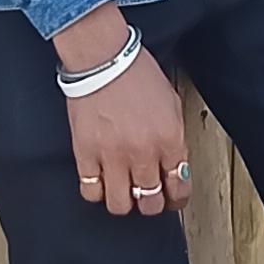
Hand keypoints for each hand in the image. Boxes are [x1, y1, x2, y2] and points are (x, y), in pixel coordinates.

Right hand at [55, 3, 190, 218]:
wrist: (103, 58)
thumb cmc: (138, 74)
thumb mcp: (171, 104)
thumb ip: (175, 139)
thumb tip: (173, 167)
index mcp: (169, 140)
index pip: (179, 187)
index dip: (176, 199)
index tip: (172, 198)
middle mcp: (143, 153)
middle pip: (150, 204)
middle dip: (152, 204)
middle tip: (148, 196)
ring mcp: (112, 156)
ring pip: (120, 205)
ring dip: (124, 202)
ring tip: (123, 191)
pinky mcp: (85, 154)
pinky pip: (91, 192)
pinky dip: (97, 192)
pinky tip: (101, 181)